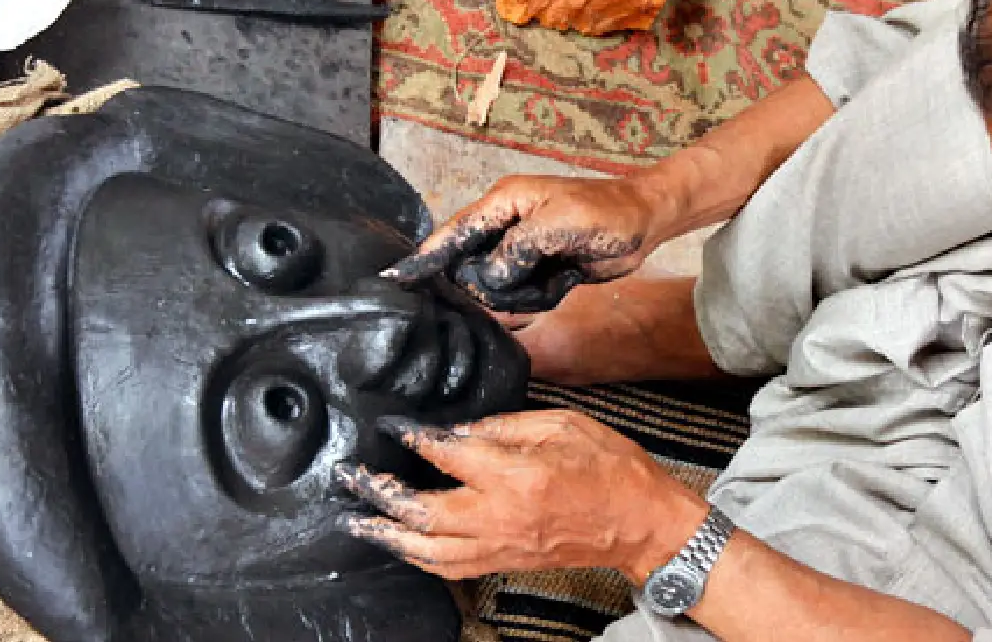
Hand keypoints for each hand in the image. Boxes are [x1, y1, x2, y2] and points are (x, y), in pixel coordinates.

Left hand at [335, 411, 708, 582]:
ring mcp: (500, 544)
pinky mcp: (504, 562)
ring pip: (426, 548)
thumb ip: (506, 425)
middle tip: (350, 476)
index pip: (446, 452)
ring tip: (357, 521)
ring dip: (386, 534)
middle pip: (421, 510)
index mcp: (515, 473)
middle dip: (378, 493)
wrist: (641, 522)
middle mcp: (500, 514)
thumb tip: (457, 430)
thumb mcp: (564, 424)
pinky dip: (417, 556)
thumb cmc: (611, 467)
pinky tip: (400, 545)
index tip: (390, 424)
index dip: (411, 436)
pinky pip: (448, 566)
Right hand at [385, 175, 679, 312]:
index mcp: (504, 202)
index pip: (456, 231)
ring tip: (557, 273)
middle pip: (474, 266)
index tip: (397, 278)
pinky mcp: (537, 267)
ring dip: (525, 291)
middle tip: (533, 275)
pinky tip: (565, 280)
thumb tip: (489, 275)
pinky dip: (541, 295)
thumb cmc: (606, 212)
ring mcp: (522, 247)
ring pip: (498, 286)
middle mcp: (507, 224)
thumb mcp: (558, 226)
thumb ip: (517, 248)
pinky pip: (522, 294)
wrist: (644, 221)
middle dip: (497, 282)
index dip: (428, 255)